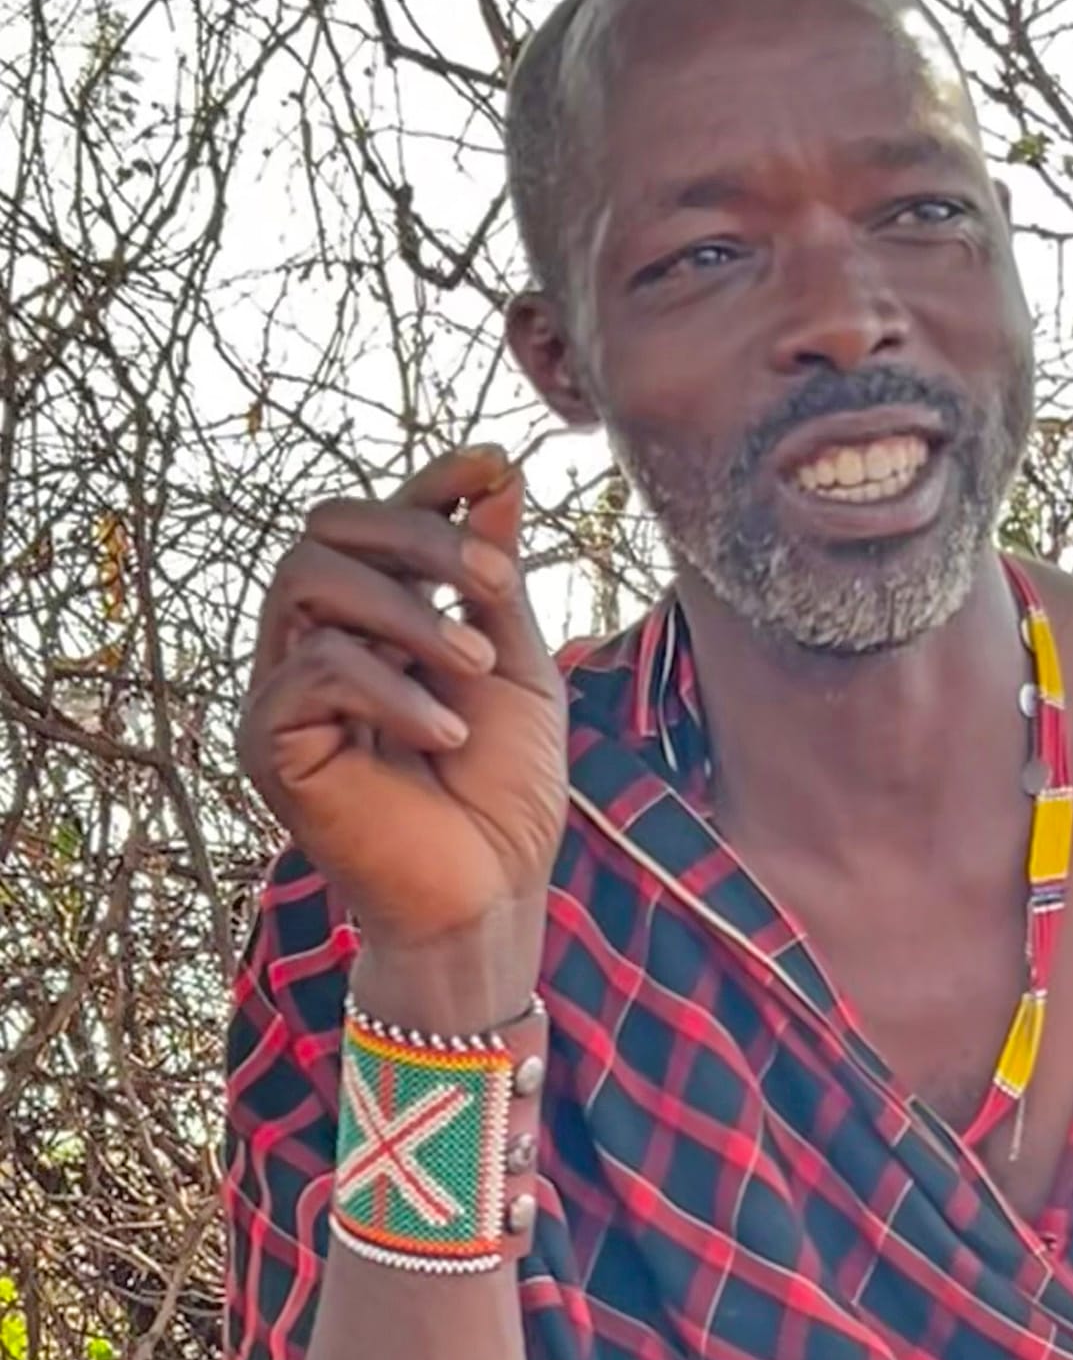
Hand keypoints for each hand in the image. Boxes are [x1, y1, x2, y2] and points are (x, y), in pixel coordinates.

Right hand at [239, 445, 567, 956]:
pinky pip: (313, 670)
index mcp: (377, 622)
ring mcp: (286, 690)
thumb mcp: (516, 667)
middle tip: (494, 587)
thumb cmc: (505, 796)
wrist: (487, 895)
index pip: (378, 523)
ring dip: (406, 609)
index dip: (429, 483)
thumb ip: (494, 579)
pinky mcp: (269, 741)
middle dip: (419, 539)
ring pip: (308, 580)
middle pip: (328, 530)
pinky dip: (391, 688)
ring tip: (474, 666)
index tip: (491, 464)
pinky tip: (445, 732)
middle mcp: (318, 642)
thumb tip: (498, 475)